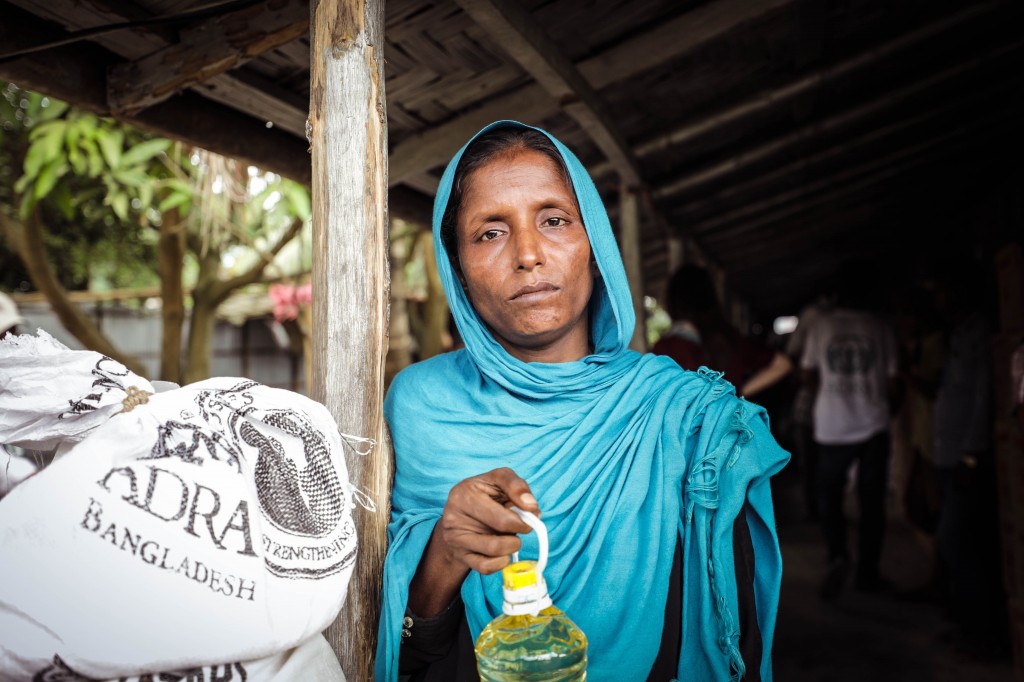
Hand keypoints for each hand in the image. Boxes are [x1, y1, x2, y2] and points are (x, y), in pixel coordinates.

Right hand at [408, 467, 539, 616]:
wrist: (461, 515)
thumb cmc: (484, 495)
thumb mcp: (498, 479)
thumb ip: (517, 486)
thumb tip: (531, 507)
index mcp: (465, 492)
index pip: (501, 501)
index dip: (524, 511)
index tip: (531, 510)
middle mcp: (455, 515)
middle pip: (501, 525)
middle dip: (521, 527)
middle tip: (524, 525)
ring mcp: (456, 538)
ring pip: (494, 549)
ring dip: (512, 545)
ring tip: (512, 537)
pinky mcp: (460, 556)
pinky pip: (485, 567)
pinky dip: (501, 562)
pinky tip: (503, 553)